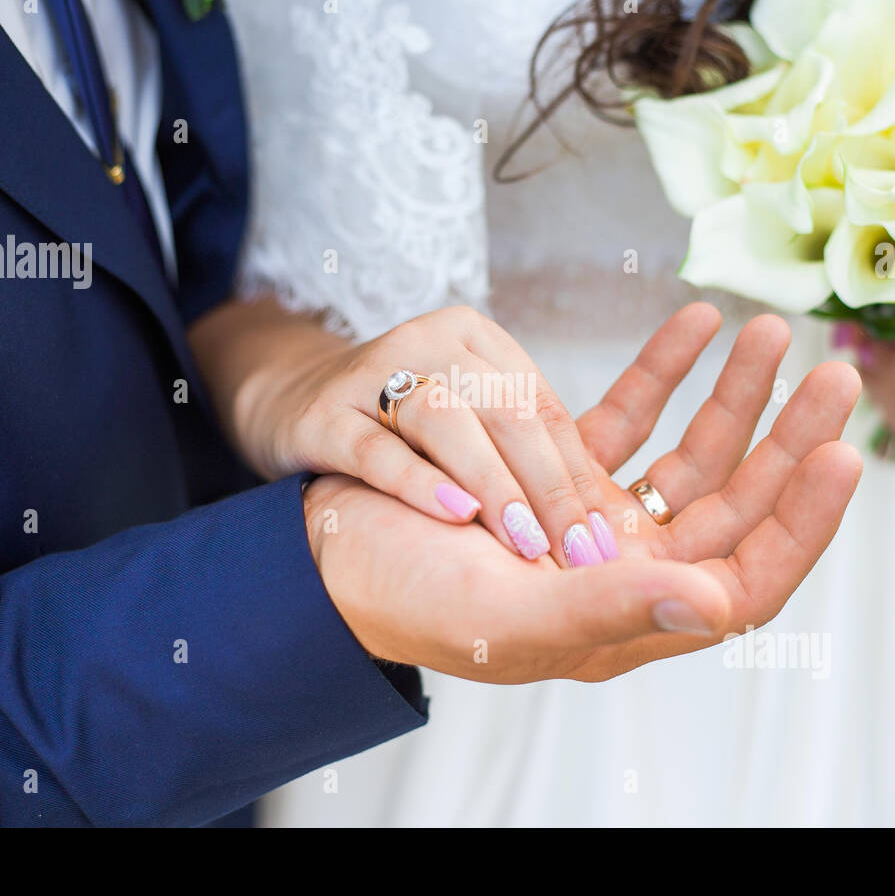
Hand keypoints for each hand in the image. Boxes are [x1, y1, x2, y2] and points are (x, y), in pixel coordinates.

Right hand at [238, 303, 720, 567]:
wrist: (290, 405)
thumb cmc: (400, 430)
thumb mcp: (469, 422)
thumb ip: (524, 450)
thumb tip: (602, 521)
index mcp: (478, 341)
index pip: (542, 406)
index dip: (577, 474)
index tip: (604, 539)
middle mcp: (428, 343)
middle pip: (505, 409)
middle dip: (549, 487)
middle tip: (577, 554)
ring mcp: (369, 374)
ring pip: (446, 419)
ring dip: (493, 484)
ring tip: (524, 543)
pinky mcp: (321, 414)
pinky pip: (375, 447)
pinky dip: (418, 482)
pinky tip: (454, 515)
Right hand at [304, 312, 863, 681]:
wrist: (330, 554)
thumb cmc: (410, 601)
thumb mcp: (511, 613)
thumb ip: (614, 607)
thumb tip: (722, 603)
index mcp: (625, 617)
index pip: (746, 580)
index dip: (801, 523)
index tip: (840, 454)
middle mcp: (626, 571)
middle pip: (733, 505)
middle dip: (786, 440)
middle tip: (835, 374)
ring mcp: (599, 520)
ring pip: (690, 454)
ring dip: (731, 394)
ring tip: (767, 330)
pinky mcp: (561, 473)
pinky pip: (629, 417)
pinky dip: (660, 371)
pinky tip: (692, 322)